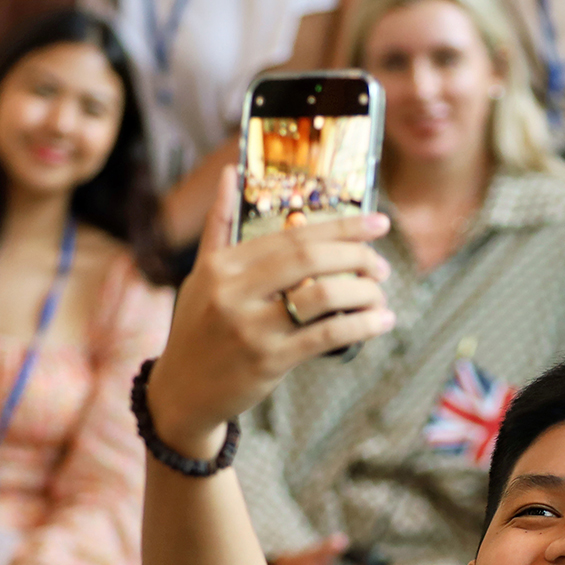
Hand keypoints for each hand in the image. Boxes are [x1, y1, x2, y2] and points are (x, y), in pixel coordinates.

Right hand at [145, 169, 394, 456]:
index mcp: (223, 266)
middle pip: (311, 259)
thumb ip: (219, 226)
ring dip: (364, 292)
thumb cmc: (198, 328)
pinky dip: (362, 326)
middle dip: (357, 256)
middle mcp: (235, 292)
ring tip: (380, 295)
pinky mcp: (269, 361)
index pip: (293, 235)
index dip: (342, 226)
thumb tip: (228, 173)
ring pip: (324, 296)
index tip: (379, 222)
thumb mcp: (201, 274)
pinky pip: (327, 336)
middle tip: (380, 265)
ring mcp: (252, 327)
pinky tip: (381, 322)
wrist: (182, 391)